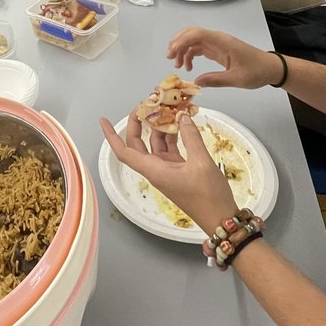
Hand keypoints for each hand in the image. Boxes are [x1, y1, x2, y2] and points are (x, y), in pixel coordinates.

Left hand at [100, 114, 238, 235]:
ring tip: (166, 108)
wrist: (221, 219)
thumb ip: (191, 137)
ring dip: (159, 127)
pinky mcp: (179, 171)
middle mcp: (156, 170)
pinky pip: (169, 149)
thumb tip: (182, 116)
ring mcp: (167, 170)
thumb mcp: (201, 163)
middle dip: (138, 124)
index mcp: (154, 170)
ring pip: (155, 145)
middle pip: (138, 144)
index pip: (124, 152)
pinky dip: (173, 135)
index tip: (104, 120)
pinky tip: (181, 123)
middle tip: (145, 105)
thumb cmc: (208, 196)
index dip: (112, 136)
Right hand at [166, 27, 282, 90]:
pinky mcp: (217, 50)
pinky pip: (199, 48)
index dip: (182, 40)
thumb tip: (196, 82)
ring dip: (182, 50)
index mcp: (223, 42)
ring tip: (177, 66)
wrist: (270, 68)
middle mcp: (218, 39)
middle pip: (192, 33)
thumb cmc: (256, 71)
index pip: (198, 34)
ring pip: (193, 41)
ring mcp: (217, 44)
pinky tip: (187, 66)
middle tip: (169, 58)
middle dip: (178, 42)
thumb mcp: (237, 79)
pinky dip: (190, 54)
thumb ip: (216, 80)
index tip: (172, 53)